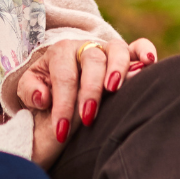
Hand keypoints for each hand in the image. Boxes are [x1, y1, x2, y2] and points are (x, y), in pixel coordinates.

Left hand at [14, 36, 161, 162]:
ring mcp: (107, 49)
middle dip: (90, 90)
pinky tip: (149, 63)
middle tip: (87, 118)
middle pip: (92, 61)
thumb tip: (43, 97)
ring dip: (118, 68)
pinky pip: (139, 46)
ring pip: (117, 49)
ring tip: (113, 89)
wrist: (59, 80)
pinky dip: (146, 51)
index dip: (63, 104)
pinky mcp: (126, 54)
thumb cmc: (47, 88)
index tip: (61, 132)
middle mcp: (85, 46)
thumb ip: (30, 90)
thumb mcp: (30, 89)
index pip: (64, 76)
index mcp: (60, 52)